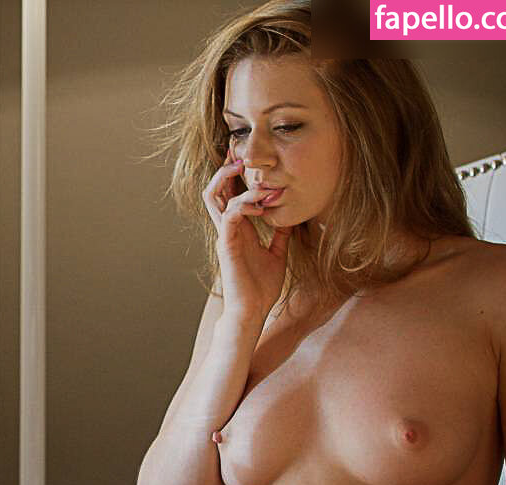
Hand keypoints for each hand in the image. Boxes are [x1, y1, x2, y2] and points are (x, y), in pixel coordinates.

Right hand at [202, 147, 293, 324]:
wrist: (252, 310)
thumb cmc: (260, 287)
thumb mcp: (277, 255)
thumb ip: (280, 236)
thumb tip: (290, 219)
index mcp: (238, 229)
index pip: (229, 195)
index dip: (231, 174)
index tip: (240, 155)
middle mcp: (227, 229)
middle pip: (215, 190)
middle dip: (223, 169)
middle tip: (237, 153)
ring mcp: (225, 236)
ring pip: (215, 198)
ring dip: (228, 180)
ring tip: (242, 169)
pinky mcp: (227, 245)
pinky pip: (230, 217)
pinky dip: (243, 205)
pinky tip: (260, 204)